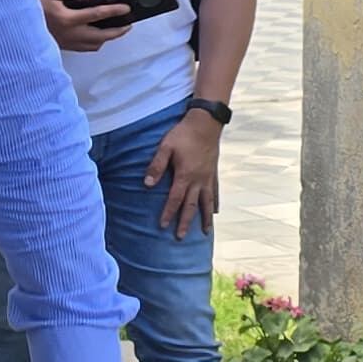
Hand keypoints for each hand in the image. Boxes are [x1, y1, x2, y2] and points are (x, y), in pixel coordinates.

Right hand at [39, 0, 133, 52]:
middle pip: (101, 36)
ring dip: (108, 38)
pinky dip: (96, 43)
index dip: (114, 11)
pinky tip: (98, 36)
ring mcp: (68, 42)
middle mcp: (70, 33)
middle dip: (118, 31)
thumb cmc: (34, 5)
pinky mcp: (65, 47)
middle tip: (128, 25)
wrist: (19, 24)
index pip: (98, 14)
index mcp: (68, 18)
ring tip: (115, 30)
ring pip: (95, 45)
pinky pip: (86, 48)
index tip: (126, 8)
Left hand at [143, 110, 222, 236]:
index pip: (174, 199)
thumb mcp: (165, 147)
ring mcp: (208, 177)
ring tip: (206, 232)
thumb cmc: (183, 134)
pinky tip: (215, 212)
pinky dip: (215, 203)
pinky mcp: (214, 173)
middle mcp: (198, 180)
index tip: (162, 226)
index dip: (168, 213)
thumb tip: (147, 184)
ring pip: (207, 203)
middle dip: (185, 222)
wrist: (206, 123)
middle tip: (181, 237)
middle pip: (191, 206)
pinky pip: (215, 192)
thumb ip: (156, 166)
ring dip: (205, 218)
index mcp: (185, 175)